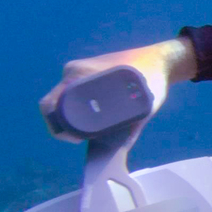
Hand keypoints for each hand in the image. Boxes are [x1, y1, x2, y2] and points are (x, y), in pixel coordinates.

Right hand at [38, 38, 195, 140]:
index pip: (52, 104)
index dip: (58, 126)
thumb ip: (132, 129)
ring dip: (70, 116)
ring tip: (88, 131)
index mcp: (80, 74)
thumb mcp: (143, 106)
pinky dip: (76, 107)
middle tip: (83, 138)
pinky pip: (73, 93)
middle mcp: (74, 71)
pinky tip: (90, 119)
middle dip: (64, 124)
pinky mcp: (86, 72)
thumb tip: (120, 151)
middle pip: (55, 103)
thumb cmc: (152, 78)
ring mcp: (78, 70)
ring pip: (63, 99)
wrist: (160, 60)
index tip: (77, 138)